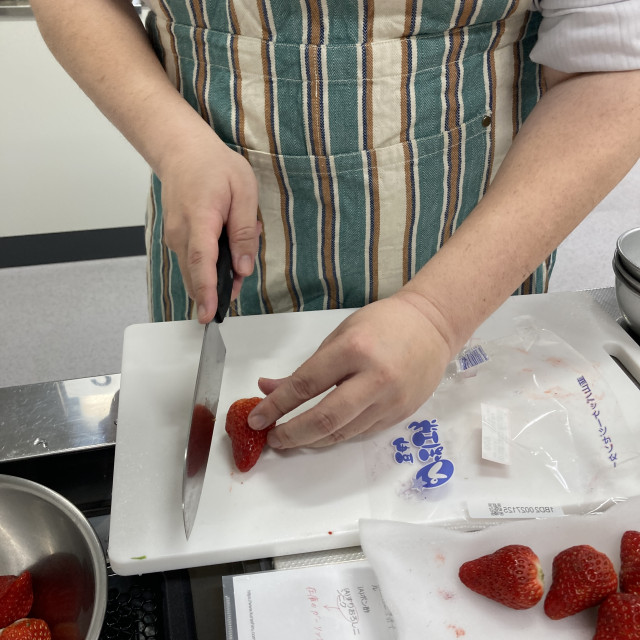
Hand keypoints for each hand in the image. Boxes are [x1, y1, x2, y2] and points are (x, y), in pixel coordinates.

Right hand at [160, 130, 259, 322]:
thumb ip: (244, 232)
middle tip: (235, 292)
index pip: (201, 261)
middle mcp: (181, 232)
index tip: (208, 313)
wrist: (182, 150)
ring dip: (214, 277)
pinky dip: (208, 266)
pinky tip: (225, 255)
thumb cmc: (214, 166)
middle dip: (215, 291)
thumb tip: (244, 267)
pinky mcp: (176, 238)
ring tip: (235, 266)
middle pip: (196, 274)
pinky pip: (193, 260)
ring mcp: (175, 236)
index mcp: (200, 219)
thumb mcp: (244, 192)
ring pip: (195, 270)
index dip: (206, 290)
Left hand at [247, 294, 453, 447]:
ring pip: (342, 432)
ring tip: (292, 437)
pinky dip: (335, 435)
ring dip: (311, 440)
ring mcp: (391, 401)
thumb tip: (269, 389)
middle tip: (273, 438)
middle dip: (292, 434)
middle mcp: (374, 379)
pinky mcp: (401, 415)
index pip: (306, 385)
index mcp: (354, 350)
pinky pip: (360, 432)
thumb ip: (306, 367)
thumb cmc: (383, 323)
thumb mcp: (340, 335)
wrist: (433, 326)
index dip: (277, 406)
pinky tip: (321, 432)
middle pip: (324, 419)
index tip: (256, 418)